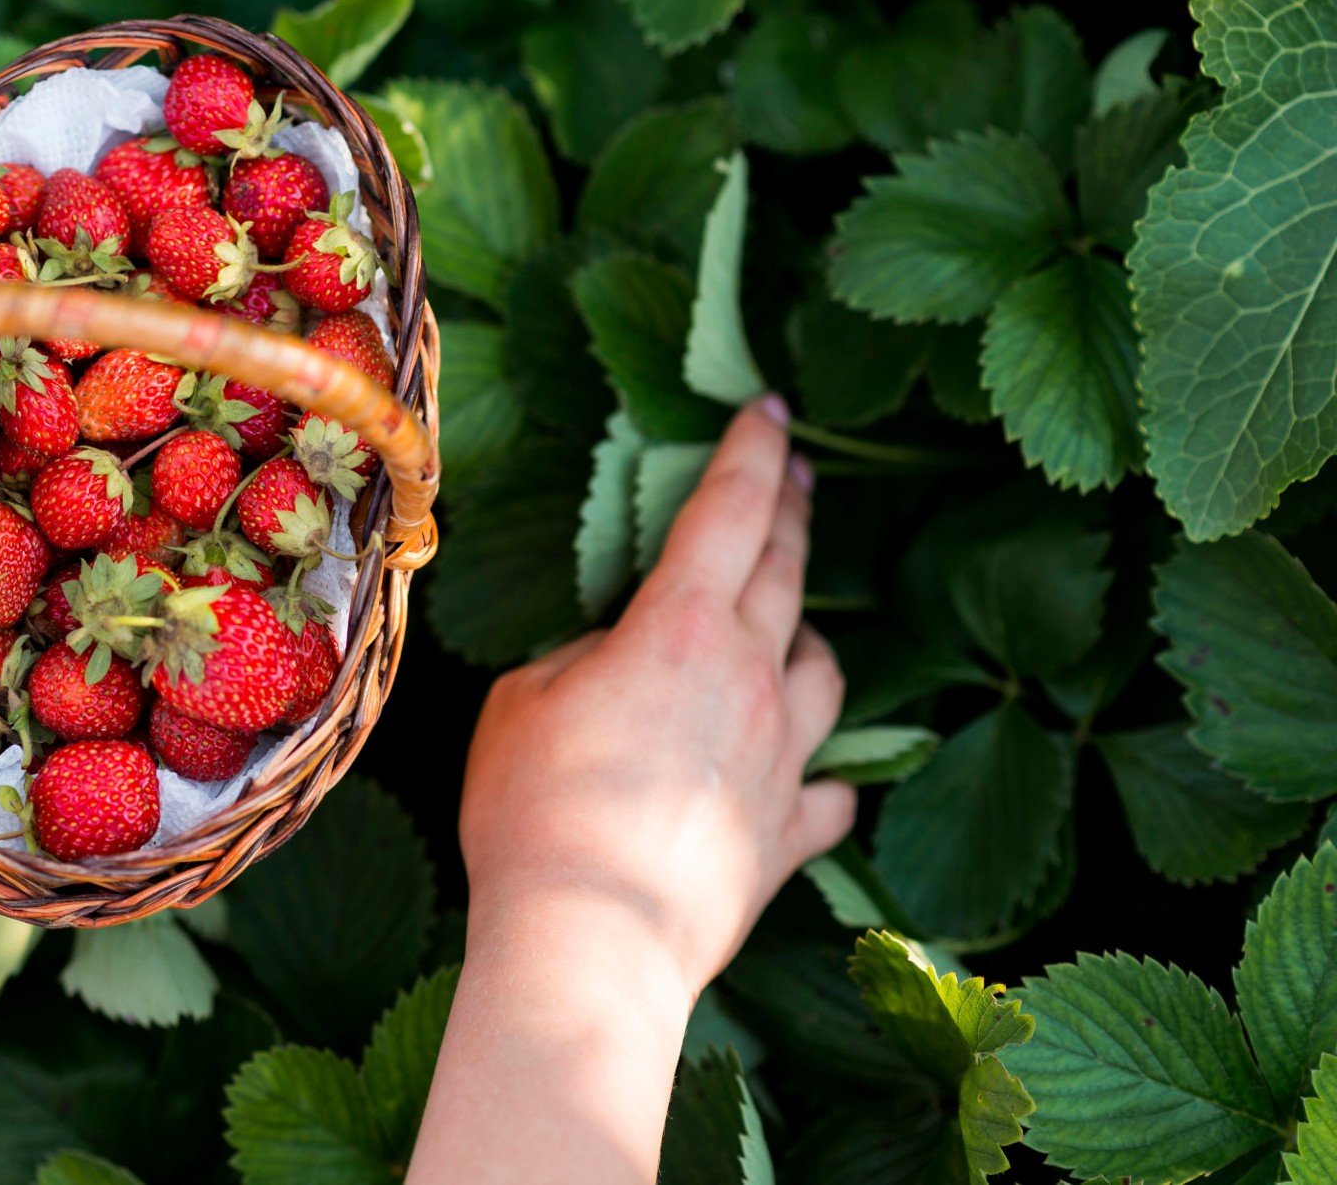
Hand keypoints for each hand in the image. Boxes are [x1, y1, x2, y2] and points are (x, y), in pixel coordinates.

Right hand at [458, 395, 853, 1000]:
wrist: (590, 942)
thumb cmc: (536, 812)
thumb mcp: (521, 704)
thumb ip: (579, 662)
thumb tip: (613, 663)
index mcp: (681, 631)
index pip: (730, 513)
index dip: (751, 451)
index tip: (769, 407)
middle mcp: (750, 680)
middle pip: (788, 574)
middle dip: (792, 511)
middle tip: (796, 473)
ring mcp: (781, 760)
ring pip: (825, 672)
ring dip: (807, 637)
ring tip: (790, 631)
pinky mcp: (788, 836)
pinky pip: (827, 789)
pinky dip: (819, 772)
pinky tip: (807, 774)